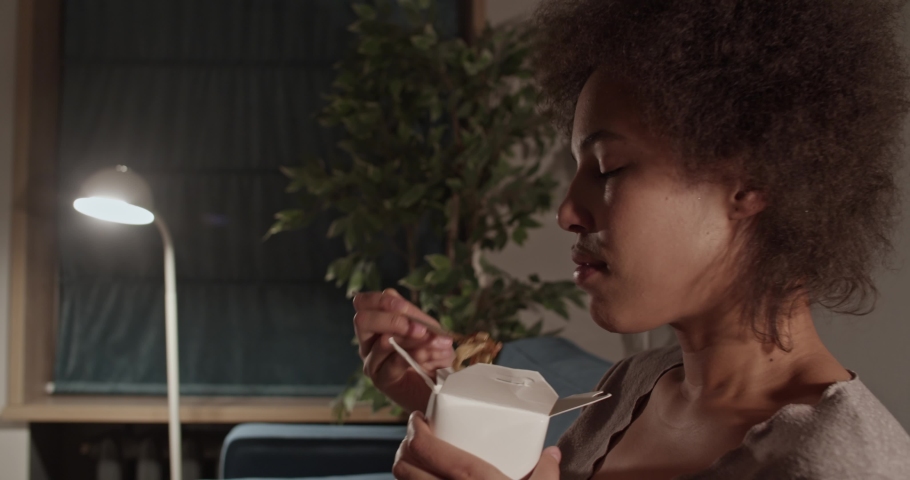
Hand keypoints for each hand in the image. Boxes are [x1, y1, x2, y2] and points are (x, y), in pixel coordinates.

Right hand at [353, 289, 454, 412]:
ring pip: (381, 342)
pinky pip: (392, 364)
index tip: (403, 307)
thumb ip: (414, 316)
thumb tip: (397, 301)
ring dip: (412, 340)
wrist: (441, 386)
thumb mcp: (428, 329)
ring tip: (436, 344)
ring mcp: (372, 361)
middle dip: (393, 321)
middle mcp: (369, 341)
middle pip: (362, 320)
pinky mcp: (381, 380)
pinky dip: (413, 356)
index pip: (363, 302)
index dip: (381, 301)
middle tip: (420, 329)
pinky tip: (427, 356)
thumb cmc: (433, 353)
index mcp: (378, 322)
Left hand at [393, 411, 561, 479]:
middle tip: (417, 440)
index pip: (424, 447)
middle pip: (403, 466)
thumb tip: (552, 454)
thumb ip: (546, 472)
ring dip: (407, 472)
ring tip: (420, 464)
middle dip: (404, 448)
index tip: (419, 421)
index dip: (414, 430)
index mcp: (473, 478)